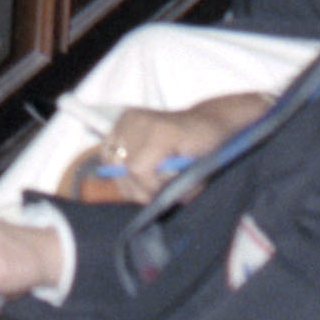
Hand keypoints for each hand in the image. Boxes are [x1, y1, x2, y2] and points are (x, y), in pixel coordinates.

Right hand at [78, 94, 271, 184]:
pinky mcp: (123, 119)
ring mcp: (128, 118)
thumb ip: (184, 187)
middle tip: (156, 191)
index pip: (137, 169)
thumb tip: (165, 201)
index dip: (148, 188)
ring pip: (112, 160)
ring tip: (148, 179)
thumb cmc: (209, 148)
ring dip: (127, 177)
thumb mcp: (204, 171)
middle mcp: (139, 120)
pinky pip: (109, 150)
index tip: (163, 194)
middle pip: (121, 167)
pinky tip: (135, 168)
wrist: (207, 122)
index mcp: (162, 132)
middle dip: (137, 186)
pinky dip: (119, 164)